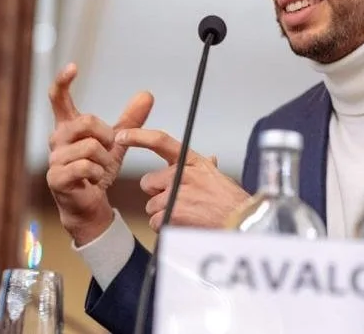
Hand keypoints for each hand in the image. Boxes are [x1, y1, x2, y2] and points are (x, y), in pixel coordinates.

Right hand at [46, 63, 153, 244]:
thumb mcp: (117, 141)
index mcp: (68, 127)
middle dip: (106, 134)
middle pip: (86, 121)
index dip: (63, 82)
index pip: (59, 99)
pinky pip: (85, 166)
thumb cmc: (97, 169)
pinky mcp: (56, 177)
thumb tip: (147, 94)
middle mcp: (56, 139)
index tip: (73, 66)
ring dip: (104, 159)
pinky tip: (94, 179)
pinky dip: (98, 172)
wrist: (91, 203)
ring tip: (100, 169)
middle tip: (109, 148)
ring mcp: (54, 158)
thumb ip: (130, 119)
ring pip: (89, 146)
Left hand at [115, 128, 250, 231]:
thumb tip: (210, 159)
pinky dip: (165, 227)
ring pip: (151, 205)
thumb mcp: (220, 177)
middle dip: (158, 194)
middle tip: (179, 201)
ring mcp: (177, 193)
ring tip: (186, 215)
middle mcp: (183, 173)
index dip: (138, 137)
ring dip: (163, 213)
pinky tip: (182, 224)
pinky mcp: (173, 212)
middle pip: (149, 182)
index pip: (161, 141)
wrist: (241, 223)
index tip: (122, 136)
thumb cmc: (232, 202)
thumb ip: (207, 168)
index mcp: (193, 161)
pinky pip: (155, 221)